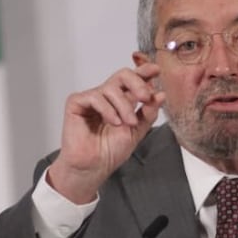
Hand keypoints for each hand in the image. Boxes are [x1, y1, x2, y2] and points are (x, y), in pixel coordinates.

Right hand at [48, 63, 165, 203]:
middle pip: (123, 75)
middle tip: (146, 97)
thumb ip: (148, 113)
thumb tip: (160, 95)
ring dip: (124, 106)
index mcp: (122, 101)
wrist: (94, 167)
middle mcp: (107, 97)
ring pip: (111, 88)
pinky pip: (95, 96)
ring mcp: (91, 99)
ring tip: (128, 123)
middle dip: (137, 83)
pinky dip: (107, 109)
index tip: (156, 70)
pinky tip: (113, 122)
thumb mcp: (137, 131)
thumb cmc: (111, 152)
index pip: (133, 80)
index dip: (144, 72)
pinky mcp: (76, 103)